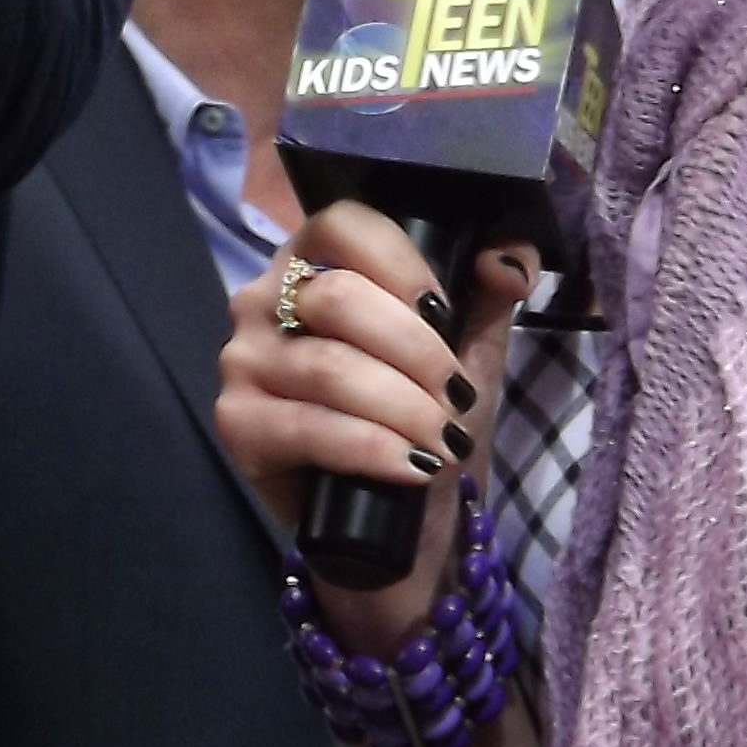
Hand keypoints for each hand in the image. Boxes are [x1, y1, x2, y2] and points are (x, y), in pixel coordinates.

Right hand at [208, 201, 530, 643]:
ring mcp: (241, 361)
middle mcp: (262, 300)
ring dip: (404, 408)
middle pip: (338, 299)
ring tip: (445, 441)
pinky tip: (411, 467)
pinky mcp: (236, 423)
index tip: (445, 312)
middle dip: (417, 353)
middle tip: (456, 399)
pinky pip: (305, 426)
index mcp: (313, 264)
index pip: (342, 224)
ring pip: (328, 366)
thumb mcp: (464, 353)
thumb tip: (510, 258)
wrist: (389, 522)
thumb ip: (488, 296)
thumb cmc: (419, 420)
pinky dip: (370, 447)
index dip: (401, 262)